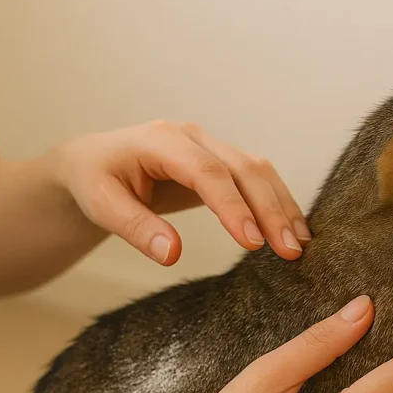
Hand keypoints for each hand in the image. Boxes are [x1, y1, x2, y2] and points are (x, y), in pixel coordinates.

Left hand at [51, 121, 311, 264]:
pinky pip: (257, 179)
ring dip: (282, 207)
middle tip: (289, 252)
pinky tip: (292, 231)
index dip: (233, 208)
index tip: (252, 244)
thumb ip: (136, 228)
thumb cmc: (95, 181)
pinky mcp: (222, 163)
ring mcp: (211, 147)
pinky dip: (277, 203)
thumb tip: (173, 255)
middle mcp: (194, 138)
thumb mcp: (101, 206)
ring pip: (259, 171)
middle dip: (270, 211)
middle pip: (245, 169)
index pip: (208, 173)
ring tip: (299, 246)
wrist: (94, 163)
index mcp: (163, 140)